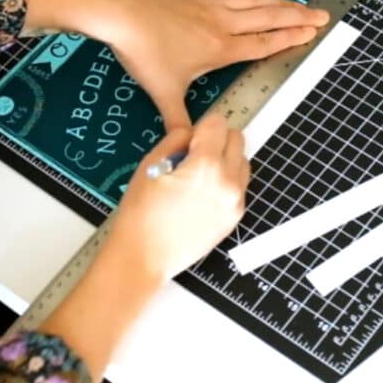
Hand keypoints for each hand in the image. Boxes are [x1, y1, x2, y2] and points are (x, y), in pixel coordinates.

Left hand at [99, 0, 328, 129]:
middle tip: (321, 15)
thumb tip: (185, 147)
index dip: (291, 38)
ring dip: (279, 3)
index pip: (264, 43)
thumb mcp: (163, 93)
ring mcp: (209, 7)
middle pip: (268, 18)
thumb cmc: (144, 52)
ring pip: (254, 3)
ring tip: (297, 5)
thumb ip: (178, 122)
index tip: (313, 33)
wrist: (121, 15)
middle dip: (298, 17)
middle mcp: (221, 24)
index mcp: (220, 48)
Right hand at [109, 112, 248, 282]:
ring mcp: (235, 202)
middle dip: (217, 139)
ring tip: (197, 177)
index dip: (201, 127)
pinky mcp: (235, 218)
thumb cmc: (140, 213)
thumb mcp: (150, 164)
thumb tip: (192, 134)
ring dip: (225, 160)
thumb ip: (176, 140)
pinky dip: (226, 181)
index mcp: (206, 166)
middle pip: (237, 139)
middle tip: (192, 155)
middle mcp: (228, 182)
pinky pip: (239, 186)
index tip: (188, 140)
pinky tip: (201, 195)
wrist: (144, 258)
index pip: (218, 124)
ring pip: (242, 162)